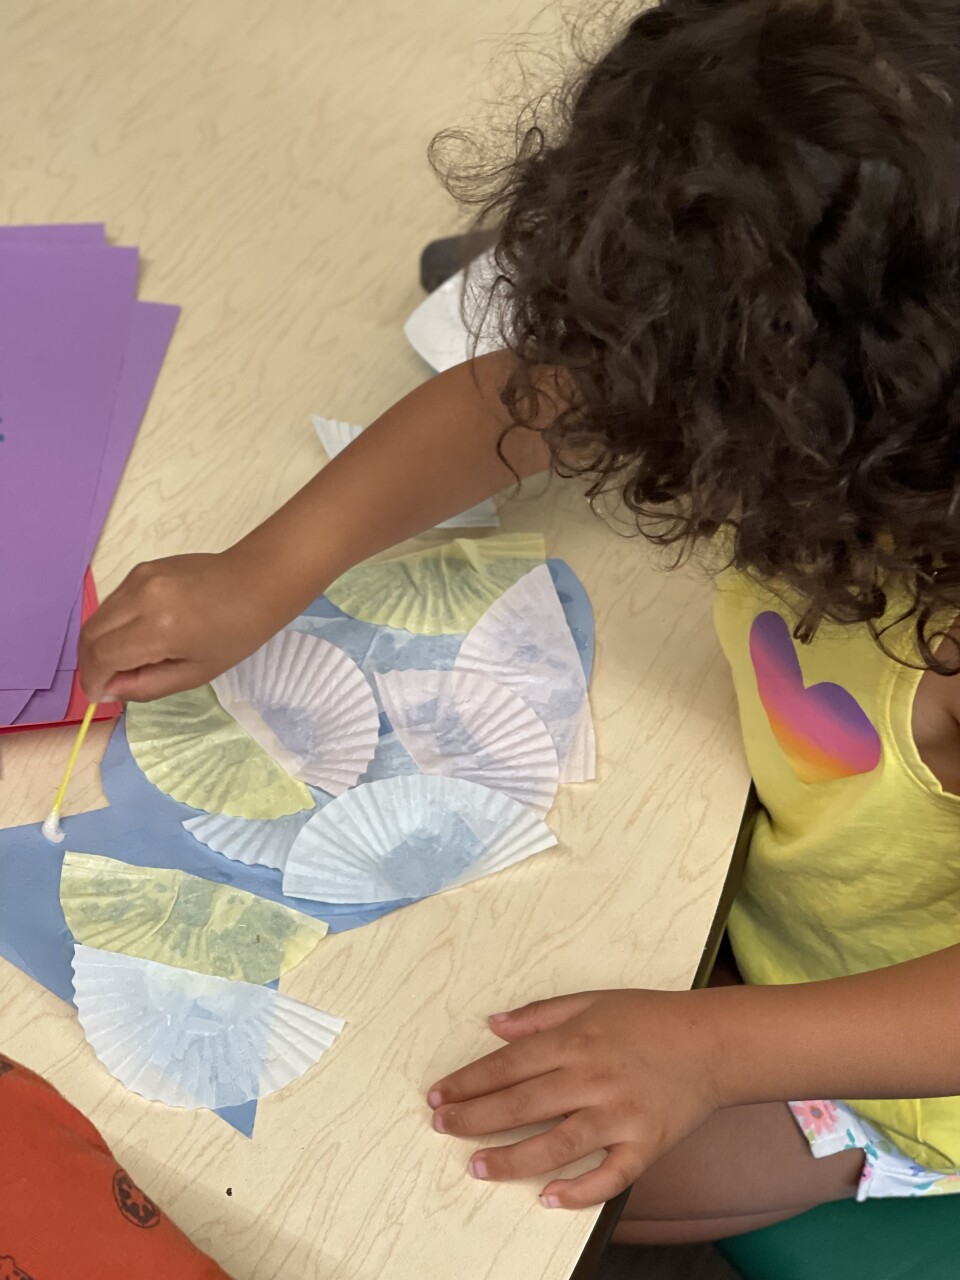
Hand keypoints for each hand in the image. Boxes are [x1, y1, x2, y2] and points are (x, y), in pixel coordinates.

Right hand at [79, 550, 281, 701]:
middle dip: (89, 664)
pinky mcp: (141, 568)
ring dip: (99, 644)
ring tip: (121, 663)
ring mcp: (139, 577)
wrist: (257, 581)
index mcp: (158, 628)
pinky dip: (112, 624)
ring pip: (98, 616)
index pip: (101, 656)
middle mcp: (141, 598)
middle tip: (104, 683)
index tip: (98, 696)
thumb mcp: (196, 673)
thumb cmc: (236, 633)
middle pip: (90, 634)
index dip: (93, 680)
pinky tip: (133, 637)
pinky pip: (113, 602)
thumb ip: (147, 685)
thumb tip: (109, 690)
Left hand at [426, 989, 725, 1208]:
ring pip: (556, 1144)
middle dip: (475, 1118)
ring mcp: (620, 1114)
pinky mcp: (646, 1144)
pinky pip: (609, 1175)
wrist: (714, 1042)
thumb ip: (539, 1014)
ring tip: (477, 1167)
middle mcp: (593, 1077)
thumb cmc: (650, 1018)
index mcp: (576, 1039)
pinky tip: (549, 1198)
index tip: (438, 1095)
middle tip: (442, 1129)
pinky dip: (579, 1191)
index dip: (469, 1081)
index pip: (509, 1064)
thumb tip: (493, 1025)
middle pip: (523, 1103)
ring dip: (512, 1159)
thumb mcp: (592, 1000)